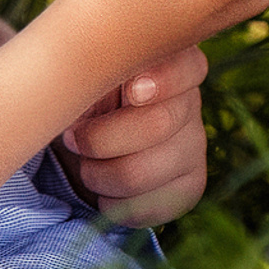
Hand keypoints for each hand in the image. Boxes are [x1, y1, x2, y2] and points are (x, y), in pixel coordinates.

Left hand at [58, 44, 210, 225]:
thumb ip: (92, 68)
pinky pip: (147, 207)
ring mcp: (195, 145)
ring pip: (141, 172)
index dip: (163, 82)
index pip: (187, 68)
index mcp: (170, 62)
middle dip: (101, 139)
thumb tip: (80, 74)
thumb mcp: (84, 76)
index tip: (131, 93)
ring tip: (86, 165)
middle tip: (73, 139)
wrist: (88, 144)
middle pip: (158, 125)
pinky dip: (111, 202)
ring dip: (98, 175)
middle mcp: (191, 102)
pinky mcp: (190, 185)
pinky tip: (105, 188)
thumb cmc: (84, 99)